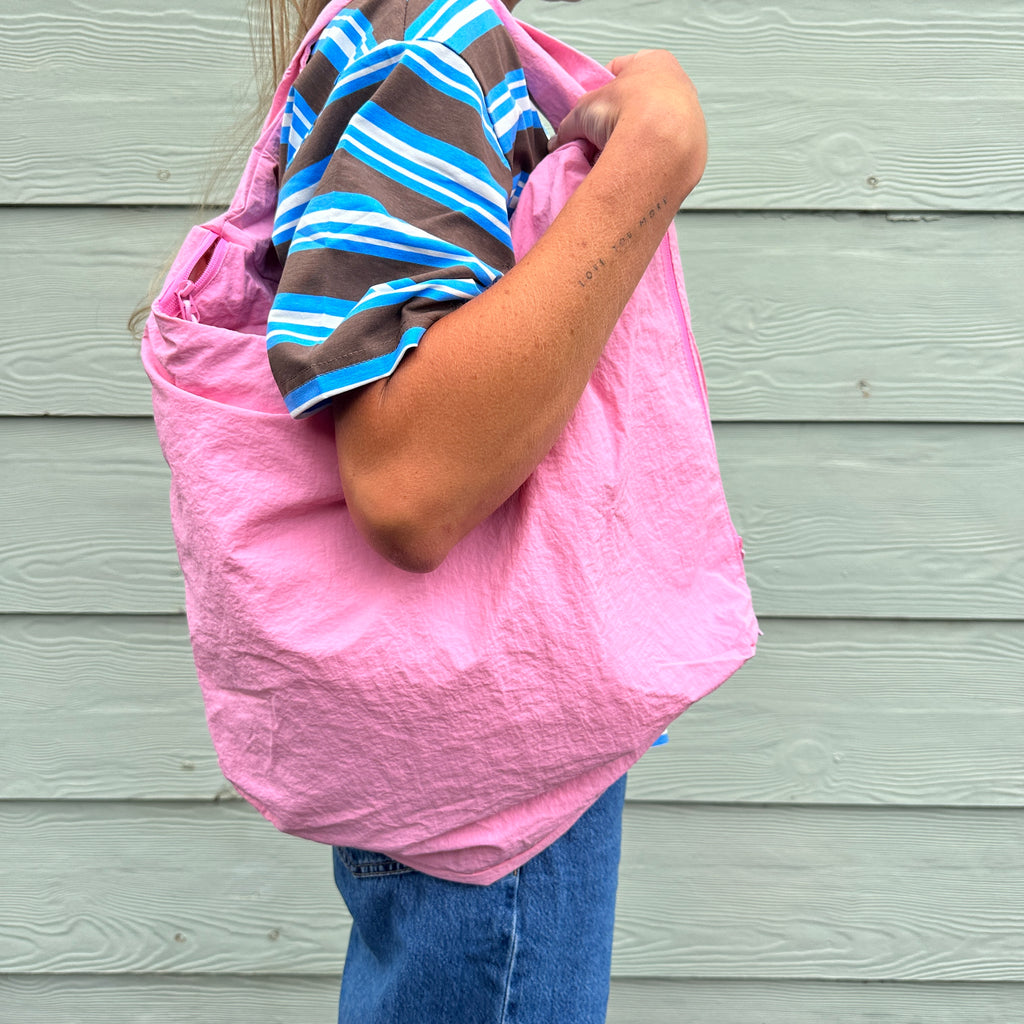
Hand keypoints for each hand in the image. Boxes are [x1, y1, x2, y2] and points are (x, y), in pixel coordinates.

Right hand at [550, 50, 706, 195]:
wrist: (660, 143)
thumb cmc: (627, 111)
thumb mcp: (584, 112)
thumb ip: (569, 124)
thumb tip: (559, 140)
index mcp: (654, 62)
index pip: (622, 70)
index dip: (603, 91)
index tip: (593, 110)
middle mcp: (679, 84)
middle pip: (642, 102)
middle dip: (622, 119)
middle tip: (604, 137)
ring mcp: (692, 115)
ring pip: (657, 129)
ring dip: (639, 140)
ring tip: (620, 156)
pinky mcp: (696, 146)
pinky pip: (668, 152)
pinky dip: (653, 158)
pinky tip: (638, 167)